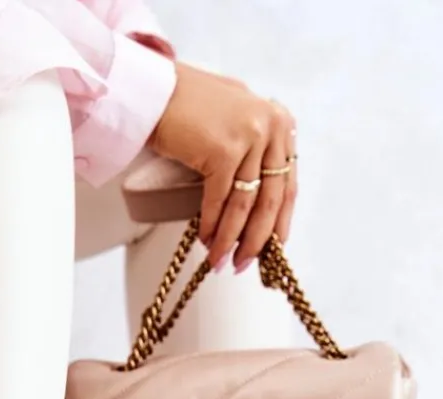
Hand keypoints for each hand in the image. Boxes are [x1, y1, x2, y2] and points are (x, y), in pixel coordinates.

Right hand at [149, 63, 296, 270]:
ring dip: (231, 239)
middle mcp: (271, 127)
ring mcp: (249, 136)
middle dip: (256, 240)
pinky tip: (206, 241)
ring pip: (245, 204)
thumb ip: (255, 151)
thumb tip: (261, 204)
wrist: (154, 90)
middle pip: (271, 199)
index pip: (288, 185)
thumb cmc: (189, 108)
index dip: (278, 224)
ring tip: (220, 261)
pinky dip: (213, 225)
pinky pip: (220, 200)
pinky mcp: (224, 149)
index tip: (271, 252)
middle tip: (243, 264)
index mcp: (280, 123)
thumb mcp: (236, 122)